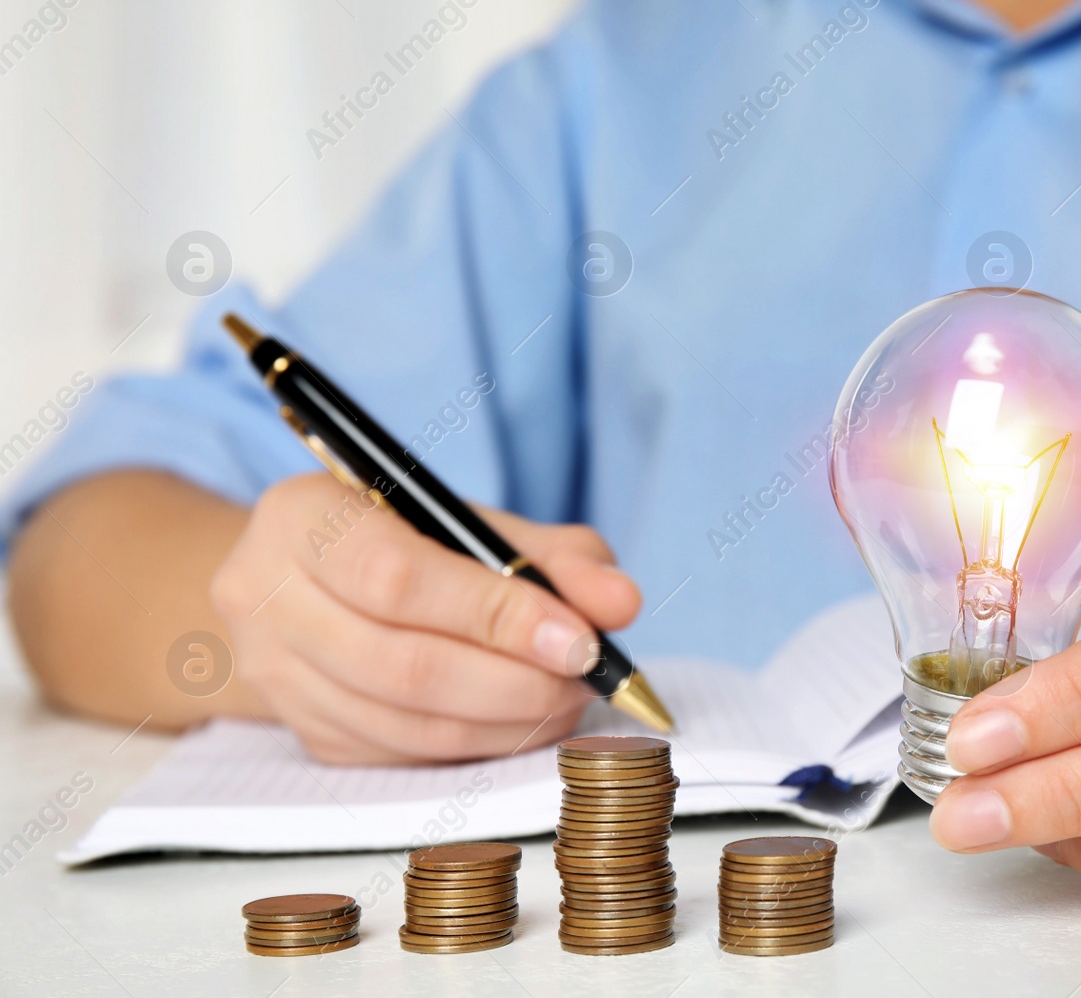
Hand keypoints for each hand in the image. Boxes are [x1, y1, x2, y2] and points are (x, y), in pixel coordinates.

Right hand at [210, 472, 639, 763]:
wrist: (307, 581)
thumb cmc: (404, 537)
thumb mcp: (471, 521)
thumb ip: (553, 554)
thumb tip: (621, 602)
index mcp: (299, 518)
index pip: (397, 578)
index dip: (496, 616)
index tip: (581, 640)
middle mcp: (264, 598)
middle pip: (403, 665)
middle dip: (516, 681)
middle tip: (588, 678)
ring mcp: (276, 677)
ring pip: (407, 725)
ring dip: (508, 722)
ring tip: (568, 698)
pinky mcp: (304, 735)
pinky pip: (404, 758)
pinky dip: (479, 745)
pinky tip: (523, 721)